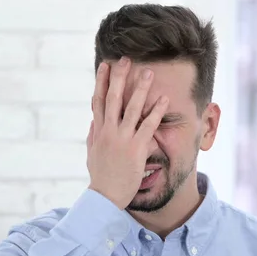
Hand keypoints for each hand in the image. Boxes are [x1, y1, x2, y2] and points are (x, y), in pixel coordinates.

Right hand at [86, 57, 168, 208]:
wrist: (105, 197)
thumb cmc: (100, 177)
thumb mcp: (92, 154)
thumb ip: (93, 135)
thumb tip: (93, 121)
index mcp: (98, 131)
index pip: (98, 100)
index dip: (101, 81)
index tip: (105, 65)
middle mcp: (109, 131)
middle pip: (113, 98)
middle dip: (119, 77)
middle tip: (126, 59)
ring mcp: (122, 139)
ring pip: (131, 108)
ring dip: (140, 88)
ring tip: (149, 72)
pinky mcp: (136, 148)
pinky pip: (148, 125)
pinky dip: (156, 111)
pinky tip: (164, 99)